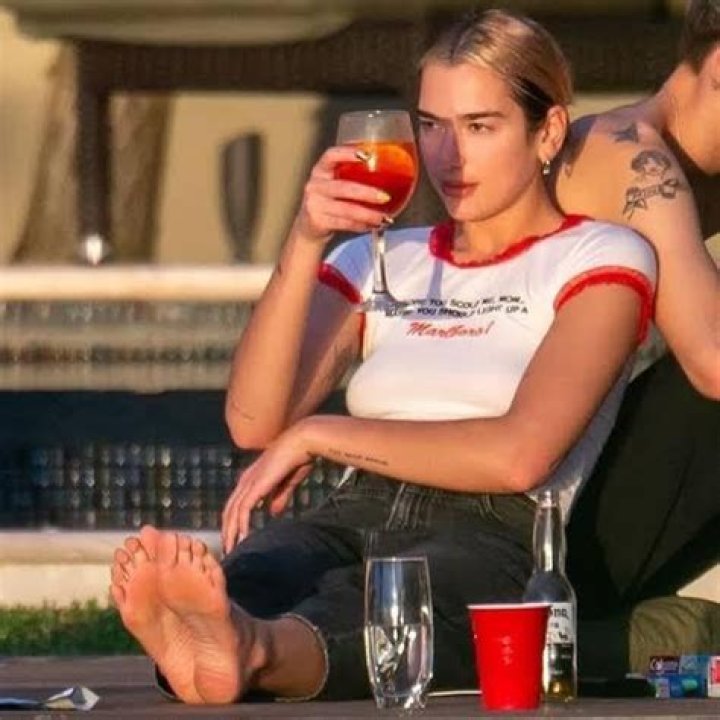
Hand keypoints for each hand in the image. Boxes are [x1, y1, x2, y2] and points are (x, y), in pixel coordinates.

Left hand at [221, 426, 313, 553]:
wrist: (302, 442)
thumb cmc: (298, 458)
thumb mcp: (287, 483)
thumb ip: (279, 498)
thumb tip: (273, 514)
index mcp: (252, 478)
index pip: (236, 503)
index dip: (233, 521)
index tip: (234, 537)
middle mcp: (246, 480)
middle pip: (229, 510)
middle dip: (227, 531)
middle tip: (228, 550)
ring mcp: (249, 482)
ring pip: (233, 512)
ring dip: (231, 532)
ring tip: (232, 550)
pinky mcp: (256, 485)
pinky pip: (244, 509)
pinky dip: (242, 525)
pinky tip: (243, 538)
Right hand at [294, 146, 389, 241]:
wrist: (309, 228)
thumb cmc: (329, 201)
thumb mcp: (335, 184)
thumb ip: (353, 177)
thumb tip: (391, 173)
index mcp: (321, 170)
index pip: (331, 155)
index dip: (347, 153)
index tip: (368, 155)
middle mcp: (315, 185)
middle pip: (343, 187)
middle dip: (366, 193)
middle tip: (385, 197)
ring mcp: (314, 204)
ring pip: (346, 209)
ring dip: (367, 214)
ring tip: (383, 218)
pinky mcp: (317, 221)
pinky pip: (344, 223)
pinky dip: (360, 225)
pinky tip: (371, 226)